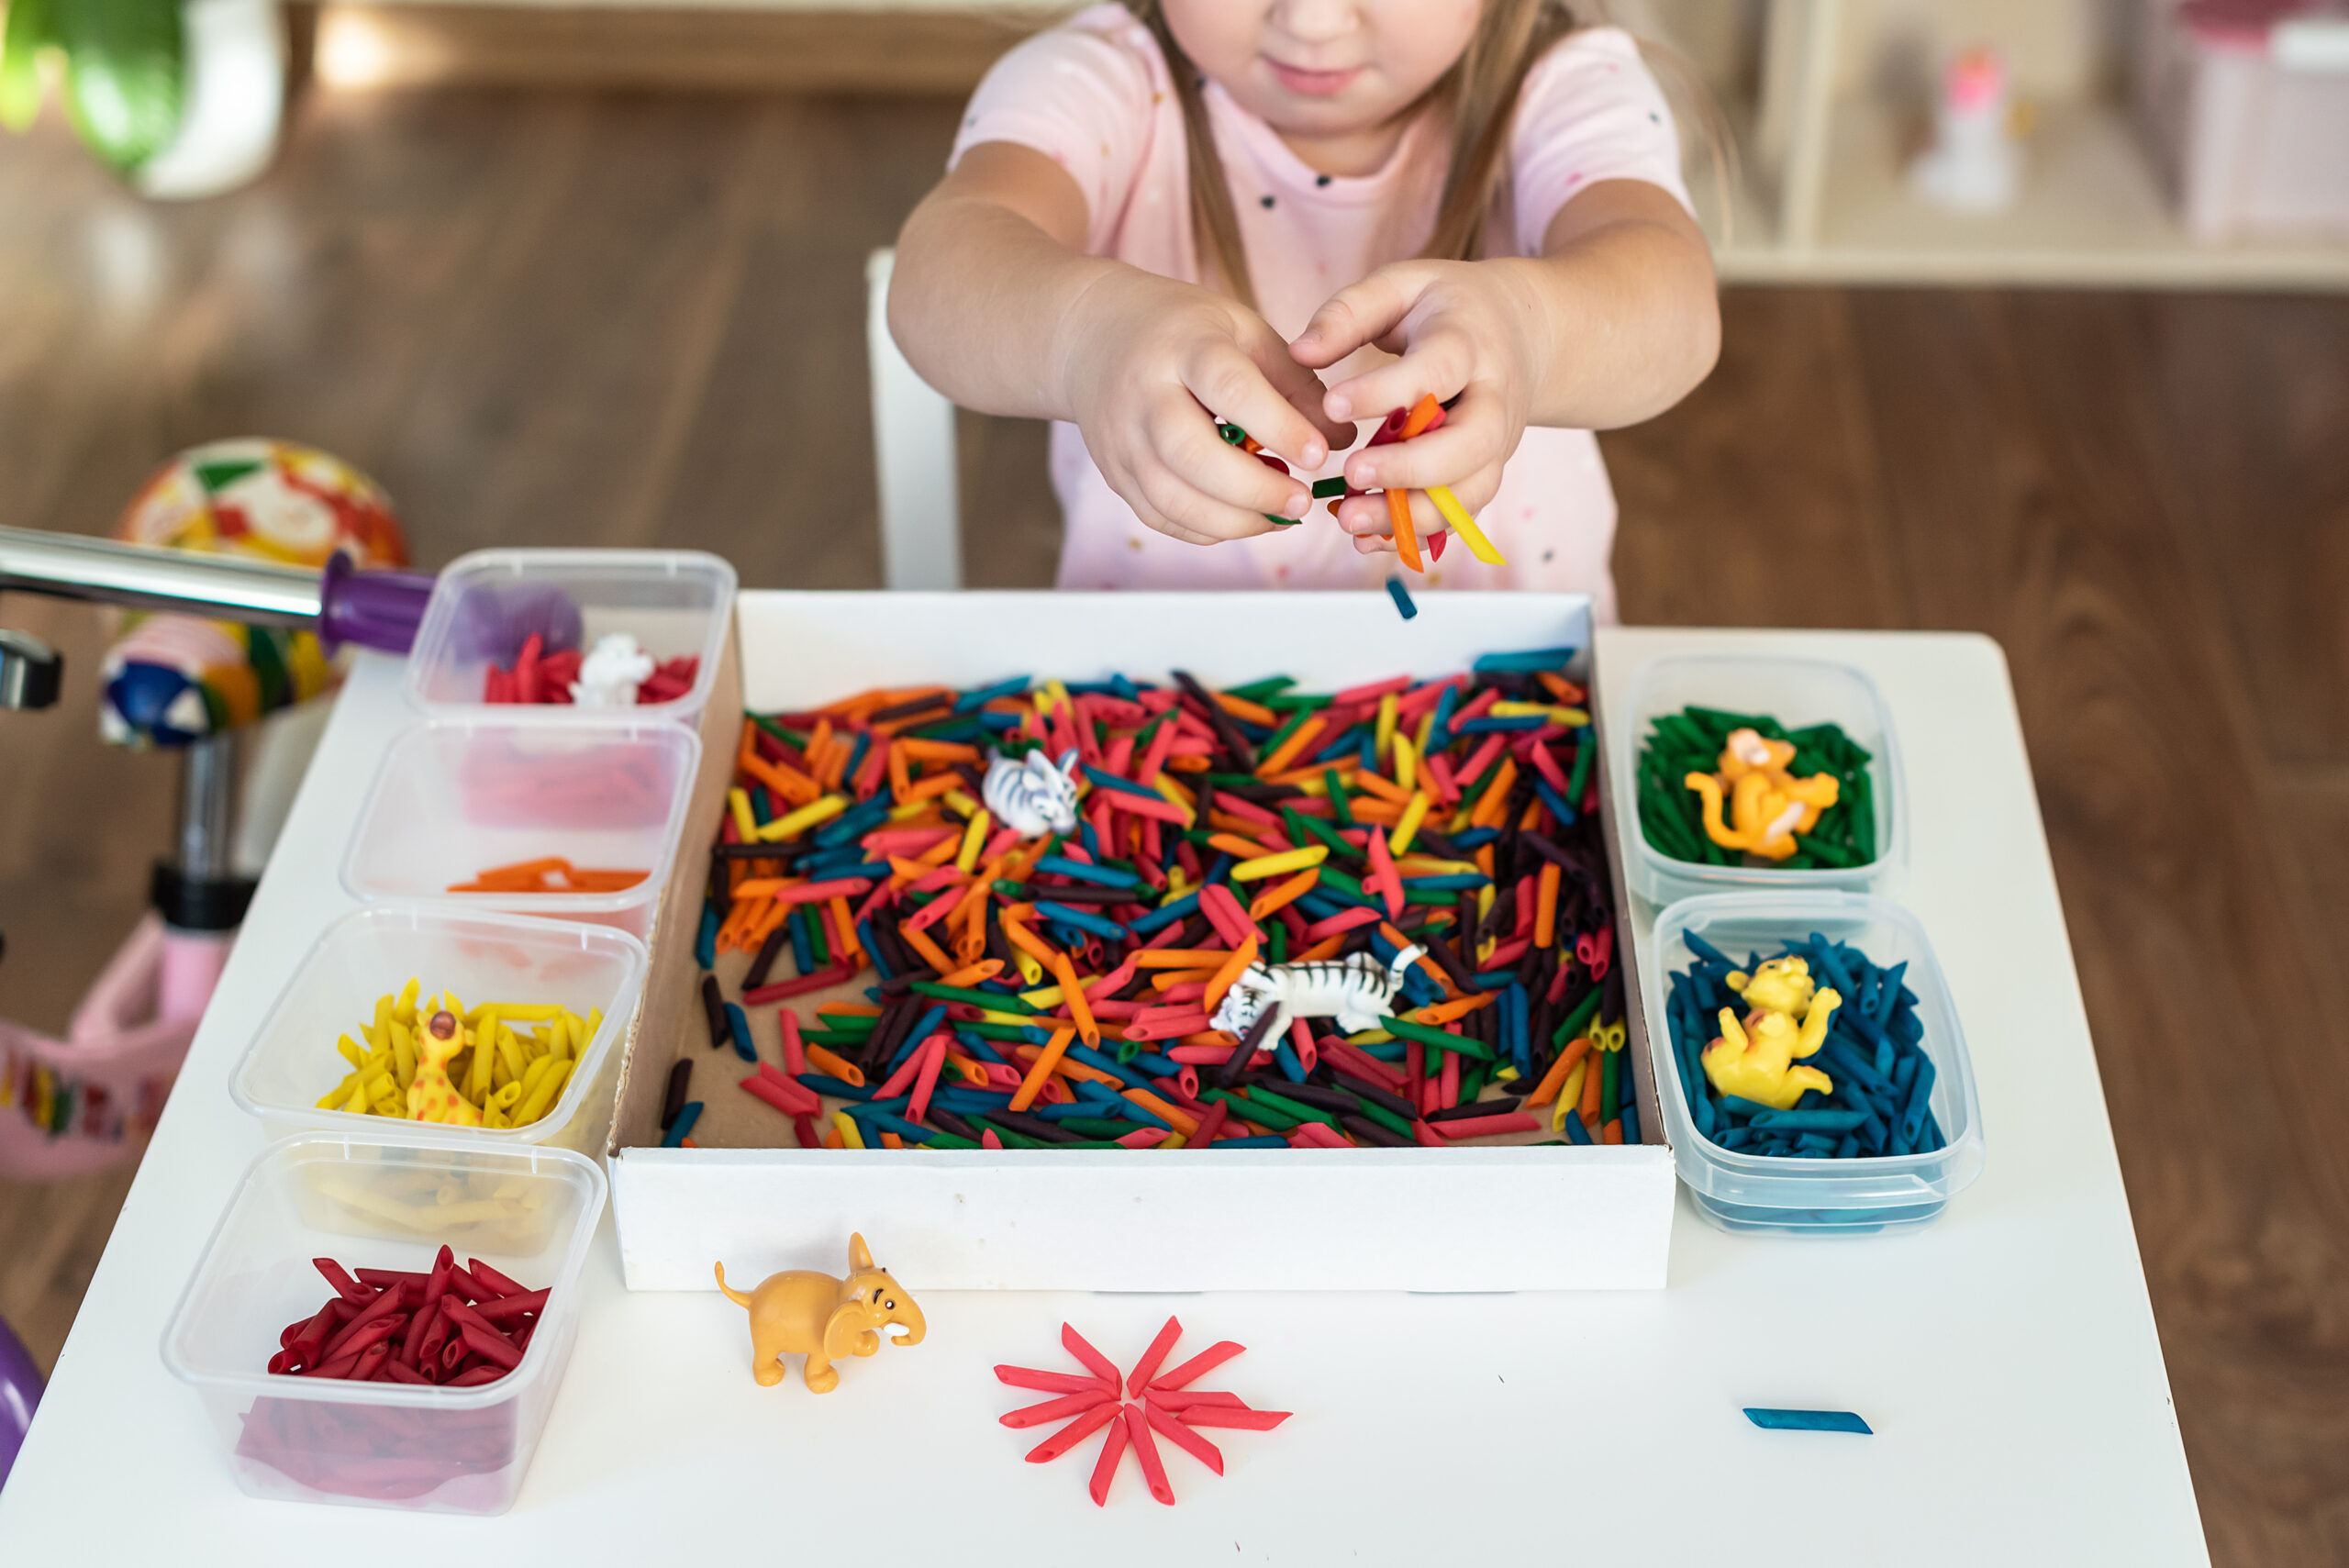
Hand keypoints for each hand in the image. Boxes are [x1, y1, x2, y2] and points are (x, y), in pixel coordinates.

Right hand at [1053, 268, 1356, 545]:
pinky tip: (1246, 518)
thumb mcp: (1243, 332)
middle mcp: (1143, 395)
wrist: (1092, 337)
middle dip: (1254, 489)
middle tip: (1302, 501)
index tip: (1319, 453)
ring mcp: (1122, 441)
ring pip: (1173, 500)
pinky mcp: (1115, 475)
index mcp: (1183, 347)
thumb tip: (1342, 439)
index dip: (1278, 426)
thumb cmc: (1184, 333)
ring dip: (1235, 520)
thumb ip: (1295, 384)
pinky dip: (1210, 529)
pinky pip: (1162, 518)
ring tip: (1281, 514)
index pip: (1230, 389)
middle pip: (1192, 455)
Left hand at [1290, 260, 1543, 556]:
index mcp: (1469, 343)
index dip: (1385, 392)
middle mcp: (1493, 399)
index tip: (1331, 406)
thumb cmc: (1447, 307)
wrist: (1524, 332)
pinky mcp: (1487, 472)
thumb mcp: (1402, 285)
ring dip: (1411, 515)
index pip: (1435, 371)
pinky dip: (1417, 534)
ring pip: (1470, 492)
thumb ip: (1349, 313)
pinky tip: (1368, 537)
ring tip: (1349, 520)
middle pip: (1470, 443)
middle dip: (1410, 467)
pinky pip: (1461, 515)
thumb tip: (1300, 351)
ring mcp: (1496, 443)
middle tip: (1350, 475)